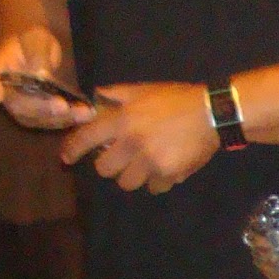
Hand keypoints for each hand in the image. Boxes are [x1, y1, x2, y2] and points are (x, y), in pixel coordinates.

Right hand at [0, 29, 92, 130]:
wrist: (36, 48)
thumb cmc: (31, 40)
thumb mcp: (35, 39)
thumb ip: (37, 55)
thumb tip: (41, 74)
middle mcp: (7, 92)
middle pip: (20, 106)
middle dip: (43, 109)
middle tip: (64, 107)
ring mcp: (22, 106)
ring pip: (38, 119)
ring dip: (62, 119)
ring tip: (84, 113)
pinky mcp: (39, 114)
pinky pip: (51, 120)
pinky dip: (69, 119)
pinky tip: (86, 114)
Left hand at [61, 80, 217, 193]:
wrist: (211, 113)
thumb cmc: (176, 99)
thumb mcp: (143, 90)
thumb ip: (116, 95)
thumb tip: (95, 97)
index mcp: (123, 120)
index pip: (86, 138)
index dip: (72, 149)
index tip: (66, 158)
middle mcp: (132, 143)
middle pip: (104, 169)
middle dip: (109, 165)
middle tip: (121, 158)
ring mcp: (150, 161)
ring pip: (127, 182)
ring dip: (132, 175)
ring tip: (144, 165)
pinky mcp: (168, 174)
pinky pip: (153, 187)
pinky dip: (156, 181)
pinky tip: (164, 169)